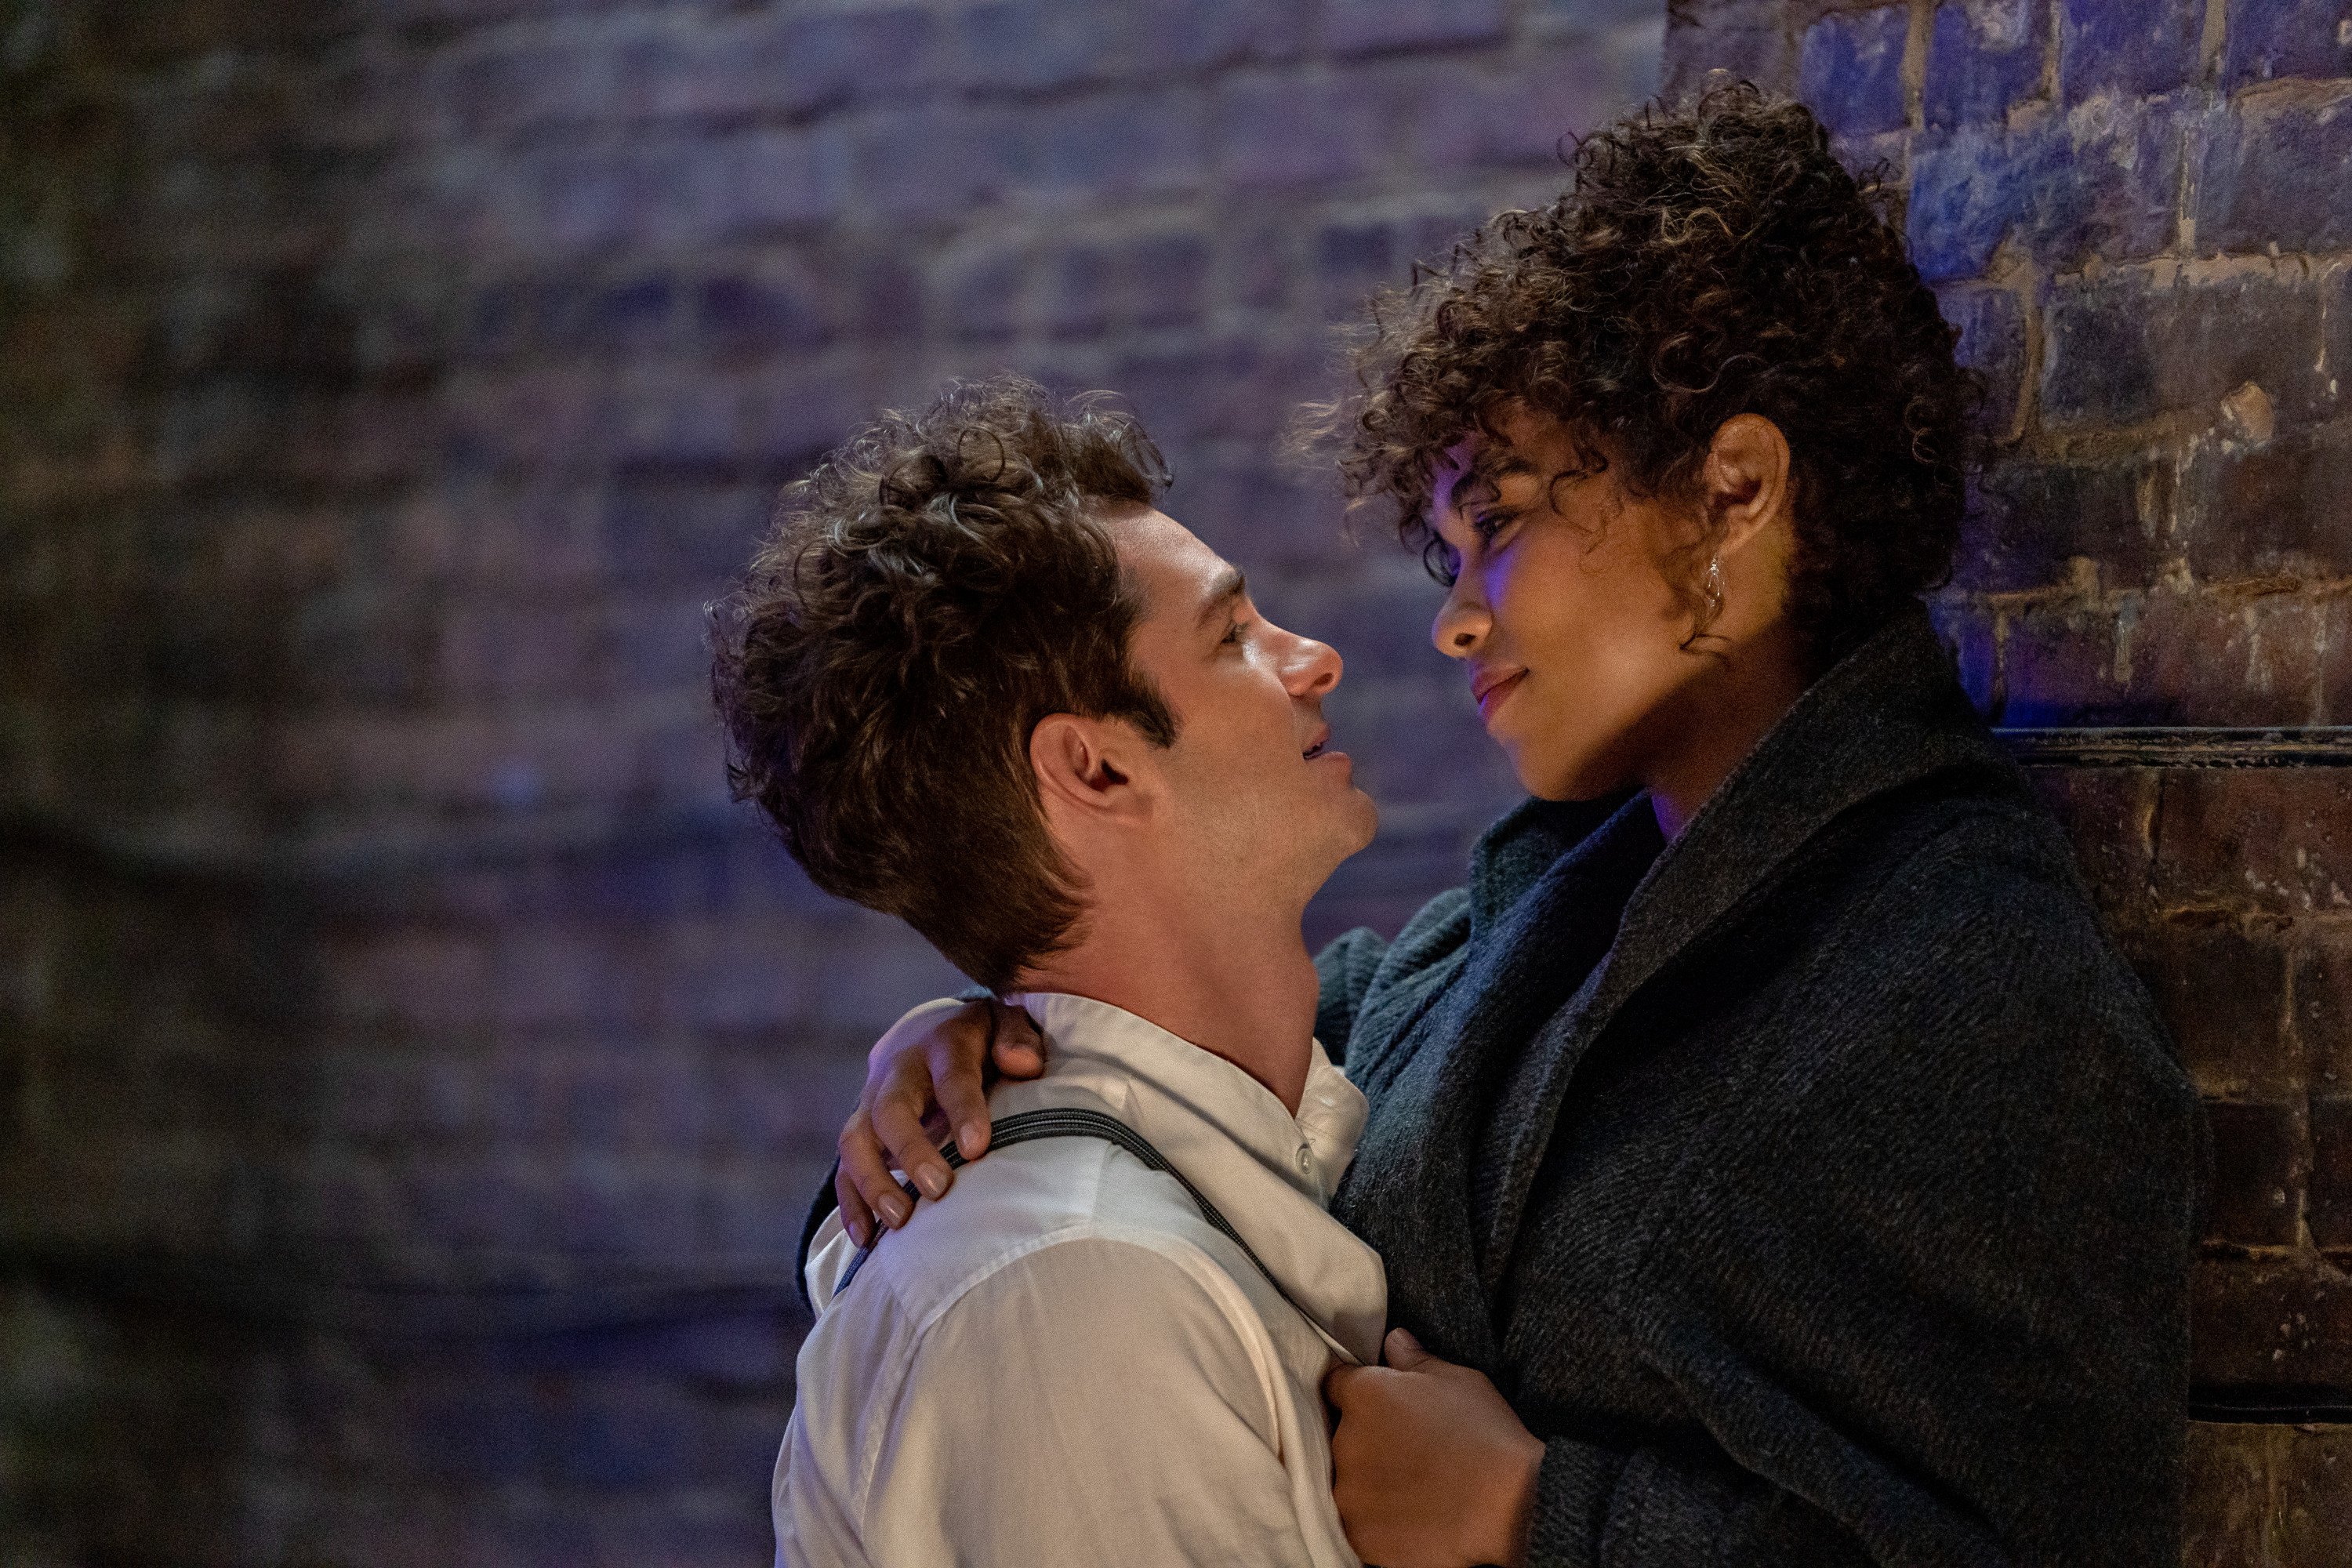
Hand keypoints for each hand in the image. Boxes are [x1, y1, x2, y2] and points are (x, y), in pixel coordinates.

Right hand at [832, 996, 1046, 1245]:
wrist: (927, 1032)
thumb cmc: (981, 1038)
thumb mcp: (1005, 1023)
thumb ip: (1017, 1038)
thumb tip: (1023, 1064)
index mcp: (941, 1044)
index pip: (951, 1075)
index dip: (963, 1109)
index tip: (976, 1148)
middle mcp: (898, 1072)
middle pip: (891, 1109)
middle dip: (911, 1151)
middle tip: (937, 1189)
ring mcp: (871, 1103)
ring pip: (856, 1140)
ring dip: (873, 1183)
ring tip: (900, 1220)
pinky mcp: (860, 1132)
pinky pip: (844, 1168)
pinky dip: (852, 1204)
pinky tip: (866, 1238)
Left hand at [1324, 1328, 1544, 1567]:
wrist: (1509, 1506)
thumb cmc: (1486, 1434)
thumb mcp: (1457, 1380)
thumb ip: (1415, 1359)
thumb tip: (1393, 1340)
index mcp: (1365, 1394)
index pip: (1336, 1384)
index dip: (1356, 1392)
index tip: (1378, 1405)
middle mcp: (1345, 1440)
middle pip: (1340, 1434)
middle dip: (1365, 1437)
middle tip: (1405, 1449)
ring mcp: (1349, 1492)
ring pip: (1346, 1480)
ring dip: (1368, 1480)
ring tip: (1411, 1486)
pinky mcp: (1358, 1534)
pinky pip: (1357, 1521)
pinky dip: (1376, 1519)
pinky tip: (1410, 1514)